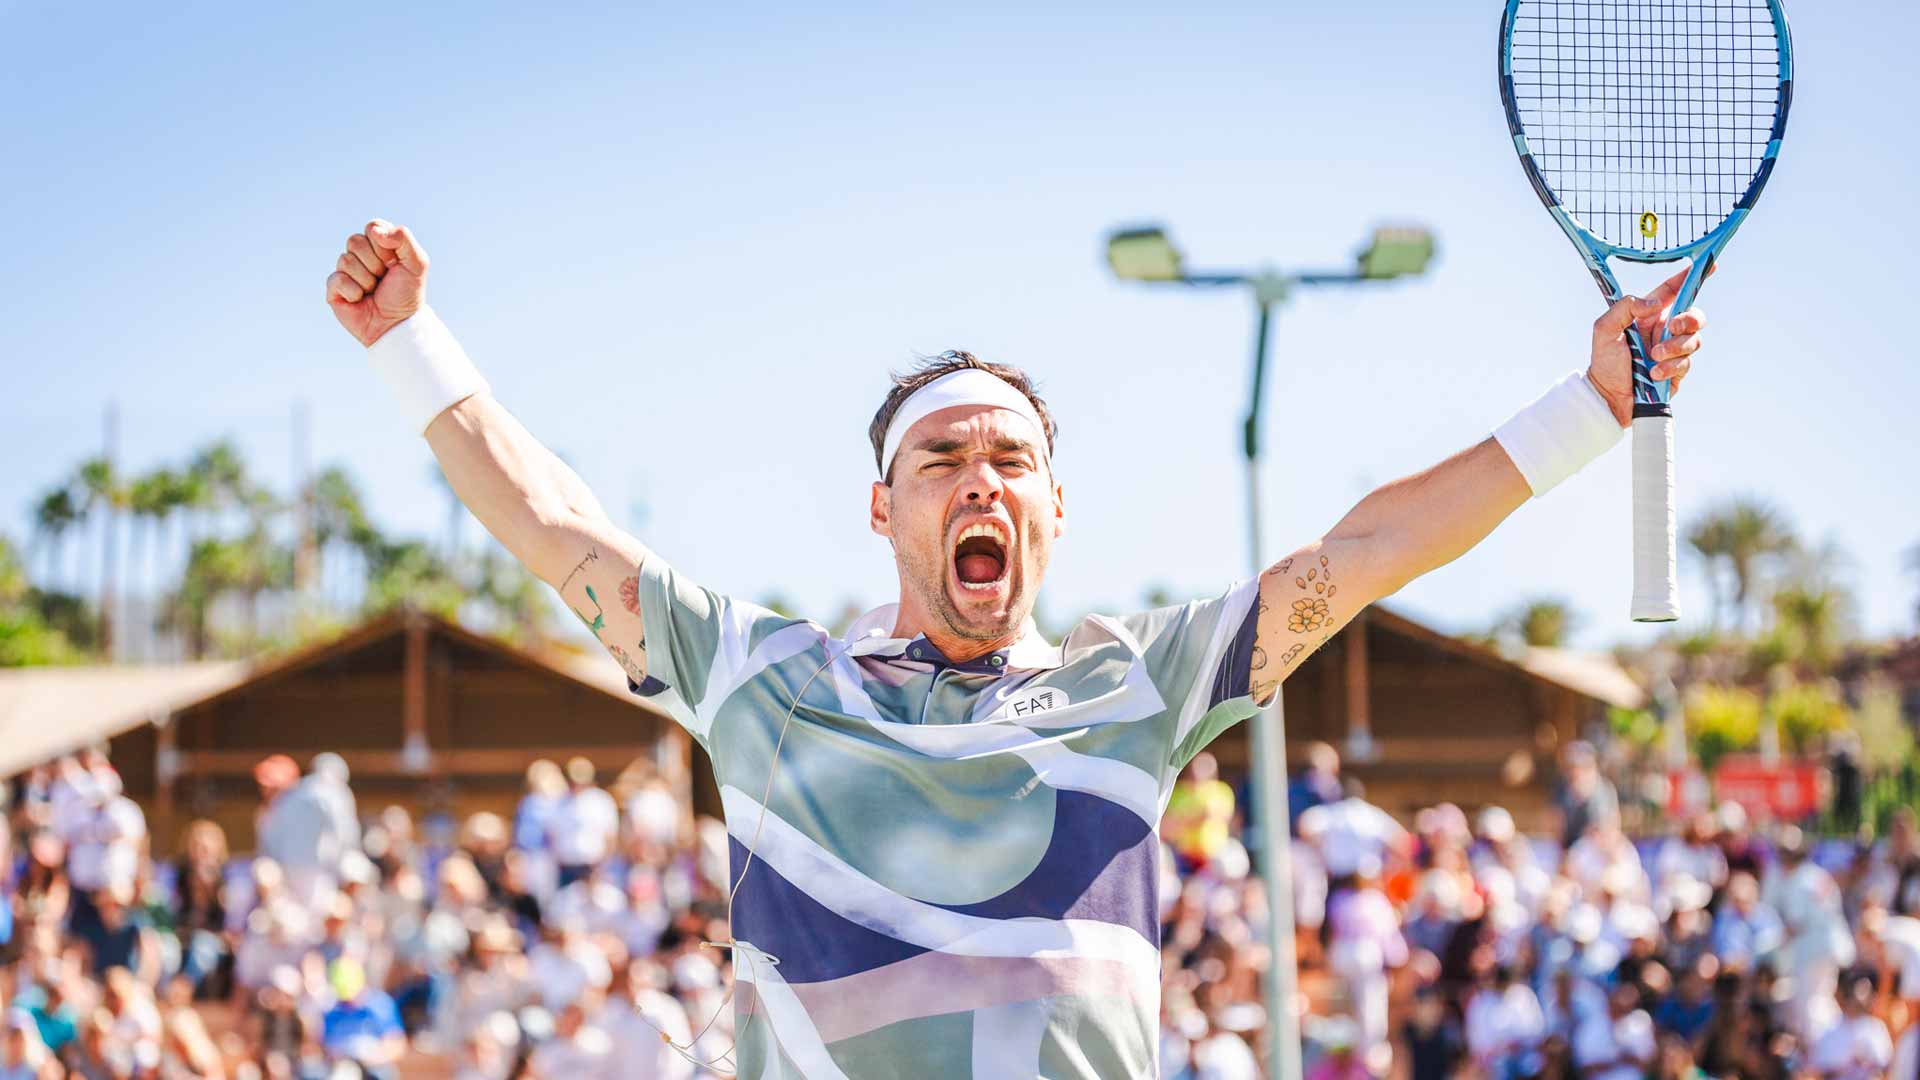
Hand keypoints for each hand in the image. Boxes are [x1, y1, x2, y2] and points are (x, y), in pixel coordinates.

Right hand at [325, 219, 429, 346]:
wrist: (397, 324)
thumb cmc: (407, 294)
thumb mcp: (417, 263)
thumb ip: (403, 238)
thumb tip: (374, 230)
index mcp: (378, 245)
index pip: (372, 227)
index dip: (384, 246)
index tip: (395, 262)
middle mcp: (359, 255)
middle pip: (355, 241)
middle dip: (375, 263)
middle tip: (384, 278)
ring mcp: (345, 271)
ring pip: (346, 260)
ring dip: (366, 280)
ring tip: (374, 291)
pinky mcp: (334, 289)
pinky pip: (338, 279)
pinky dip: (354, 292)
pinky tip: (361, 300)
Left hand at [1585, 261, 1711, 425]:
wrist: (1608, 396)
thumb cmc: (1604, 361)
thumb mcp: (1604, 329)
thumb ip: (1625, 308)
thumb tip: (1654, 305)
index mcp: (1648, 315)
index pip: (1673, 291)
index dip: (1690, 277)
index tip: (1709, 265)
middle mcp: (1664, 329)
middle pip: (1694, 315)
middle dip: (1688, 320)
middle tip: (1671, 328)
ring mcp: (1673, 350)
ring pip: (1694, 340)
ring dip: (1675, 347)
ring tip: (1653, 357)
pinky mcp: (1678, 369)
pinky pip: (1686, 363)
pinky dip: (1670, 367)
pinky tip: (1654, 374)